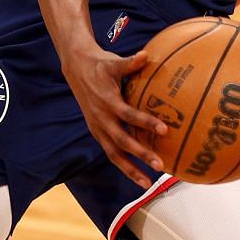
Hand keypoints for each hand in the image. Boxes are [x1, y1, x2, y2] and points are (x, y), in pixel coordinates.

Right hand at [61, 45, 167, 186]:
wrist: (75, 69)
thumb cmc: (100, 65)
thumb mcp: (114, 62)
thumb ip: (130, 63)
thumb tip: (146, 56)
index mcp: (107, 101)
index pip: (128, 115)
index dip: (145, 123)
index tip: (164, 130)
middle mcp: (101, 119)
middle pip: (122, 142)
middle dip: (141, 154)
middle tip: (159, 165)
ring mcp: (98, 128)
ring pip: (114, 154)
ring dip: (130, 170)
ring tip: (147, 183)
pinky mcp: (97, 132)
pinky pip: (111, 152)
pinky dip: (124, 165)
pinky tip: (138, 175)